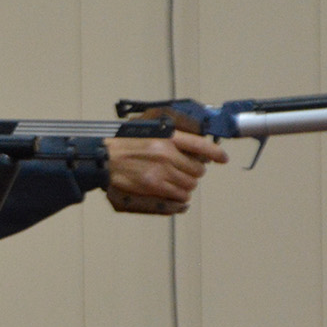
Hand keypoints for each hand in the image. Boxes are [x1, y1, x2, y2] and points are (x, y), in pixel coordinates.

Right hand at [104, 130, 227, 213]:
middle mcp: (167, 152)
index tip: (222, 158)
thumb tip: (192, 144)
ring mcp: (162, 170)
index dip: (215, 153)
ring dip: (187, 185)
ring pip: (191, 184)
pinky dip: (180, 196)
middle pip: (198, 169)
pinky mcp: (155, 185)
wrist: (104, 159)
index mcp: (167, 136)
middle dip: (195, 172)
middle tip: (186, 172)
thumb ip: (170, 136)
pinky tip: (173, 192)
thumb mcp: (149, 130)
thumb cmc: (123, 145)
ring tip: (177, 183)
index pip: (201, 145)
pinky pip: (179, 195)